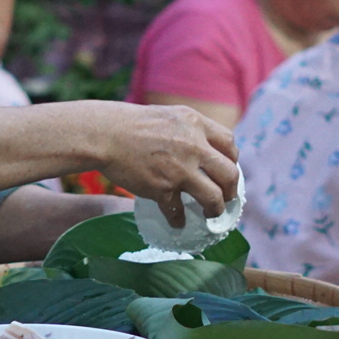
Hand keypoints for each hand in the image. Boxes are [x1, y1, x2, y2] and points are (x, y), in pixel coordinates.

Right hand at [93, 104, 240, 227]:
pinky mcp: (162, 189)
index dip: (232, 160)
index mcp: (196, 125)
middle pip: (229, 174)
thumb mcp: (170, 115)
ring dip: (215, 210)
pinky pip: (177, 211)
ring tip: (211, 214)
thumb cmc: (133, 124)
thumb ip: (191, 130)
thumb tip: (207, 149)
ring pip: (212, 197)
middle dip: (231, 190)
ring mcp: (179, 170)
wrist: (105, 135)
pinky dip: (178, 220)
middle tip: (227, 198)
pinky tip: (178, 222)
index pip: (230, 145)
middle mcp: (193, 146)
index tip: (226, 171)